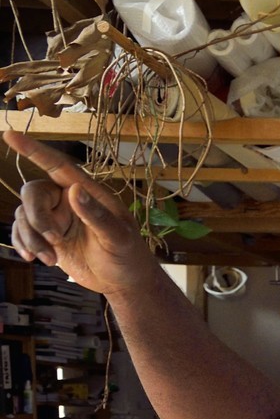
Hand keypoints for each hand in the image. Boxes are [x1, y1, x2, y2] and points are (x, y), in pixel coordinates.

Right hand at [5, 131, 159, 297]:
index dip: (34, 150)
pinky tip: (33, 258)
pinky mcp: (48, 236)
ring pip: (24, 214)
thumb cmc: (129, 256)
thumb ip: (97, 215)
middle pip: (33, 192)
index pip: (58, 166)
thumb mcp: (118, 238)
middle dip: (36, 216)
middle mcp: (69, 201)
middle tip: (54, 240)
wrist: (123, 283)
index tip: (10, 135)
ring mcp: (56, 218)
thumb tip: (75, 189)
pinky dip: (23, 243)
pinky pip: (22, 231)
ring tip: (50, 259)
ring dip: (31, 237)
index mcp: (89, 193)